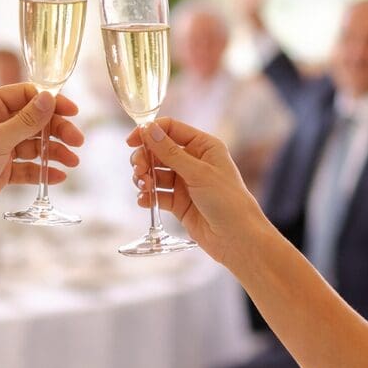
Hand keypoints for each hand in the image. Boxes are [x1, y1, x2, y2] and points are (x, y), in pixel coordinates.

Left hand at [0, 84, 82, 250]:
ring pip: (32, 145)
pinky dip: (42, 171)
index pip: (26, 95)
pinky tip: (58, 177)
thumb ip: (27, 121)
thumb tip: (49, 98)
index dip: (51, 103)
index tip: (73, 113)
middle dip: (56, 131)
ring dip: (53, 152)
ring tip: (72, 162)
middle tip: (77, 142)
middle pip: (33, 121)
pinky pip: (26, 167)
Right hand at [126, 117, 267, 263]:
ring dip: (144, 177)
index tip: (131, 141)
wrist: (237, 238)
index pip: (171, 129)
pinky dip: (148, 196)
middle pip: (158, 151)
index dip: (149, 132)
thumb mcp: (198, 173)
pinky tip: (144, 200)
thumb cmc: (227, 201)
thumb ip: (170, 152)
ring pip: (155, 173)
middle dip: (144, 159)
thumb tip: (148, 129)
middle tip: (138, 171)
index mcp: (204, 146)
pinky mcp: (179, 203)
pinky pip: (157, 194)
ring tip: (143, 186)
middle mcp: (193, 161)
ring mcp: (185, 182)